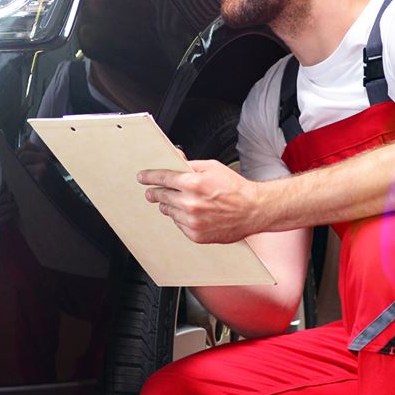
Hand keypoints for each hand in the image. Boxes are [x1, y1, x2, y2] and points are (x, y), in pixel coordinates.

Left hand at [138, 159, 262, 243]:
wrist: (252, 210)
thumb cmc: (236, 188)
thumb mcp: (213, 167)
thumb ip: (190, 165)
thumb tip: (175, 160)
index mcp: (193, 184)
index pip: (163, 179)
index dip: (149, 177)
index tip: (142, 178)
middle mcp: (190, 204)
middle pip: (161, 196)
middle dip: (156, 192)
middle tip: (153, 192)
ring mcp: (192, 221)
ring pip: (168, 212)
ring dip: (170, 205)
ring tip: (181, 201)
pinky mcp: (196, 234)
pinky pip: (179, 224)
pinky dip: (181, 218)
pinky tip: (192, 213)